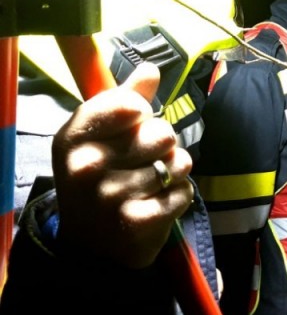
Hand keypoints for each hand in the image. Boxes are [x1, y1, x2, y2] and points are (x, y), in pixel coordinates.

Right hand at [51, 62, 193, 268]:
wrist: (90, 244)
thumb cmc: (99, 178)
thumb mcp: (99, 137)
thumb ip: (125, 100)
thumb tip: (150, 69)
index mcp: (73, 138)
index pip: (132, 104)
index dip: (142, 112)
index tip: (133, 124)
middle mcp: (86, 166)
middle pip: (163, 133)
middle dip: (163, 145)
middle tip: (143, 161)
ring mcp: (111, 196)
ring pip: (178, 161)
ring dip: (173, 171)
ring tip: (152, 183)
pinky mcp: (137, 222)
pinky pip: (184, 190)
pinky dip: (179, 195)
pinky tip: (157, 203)